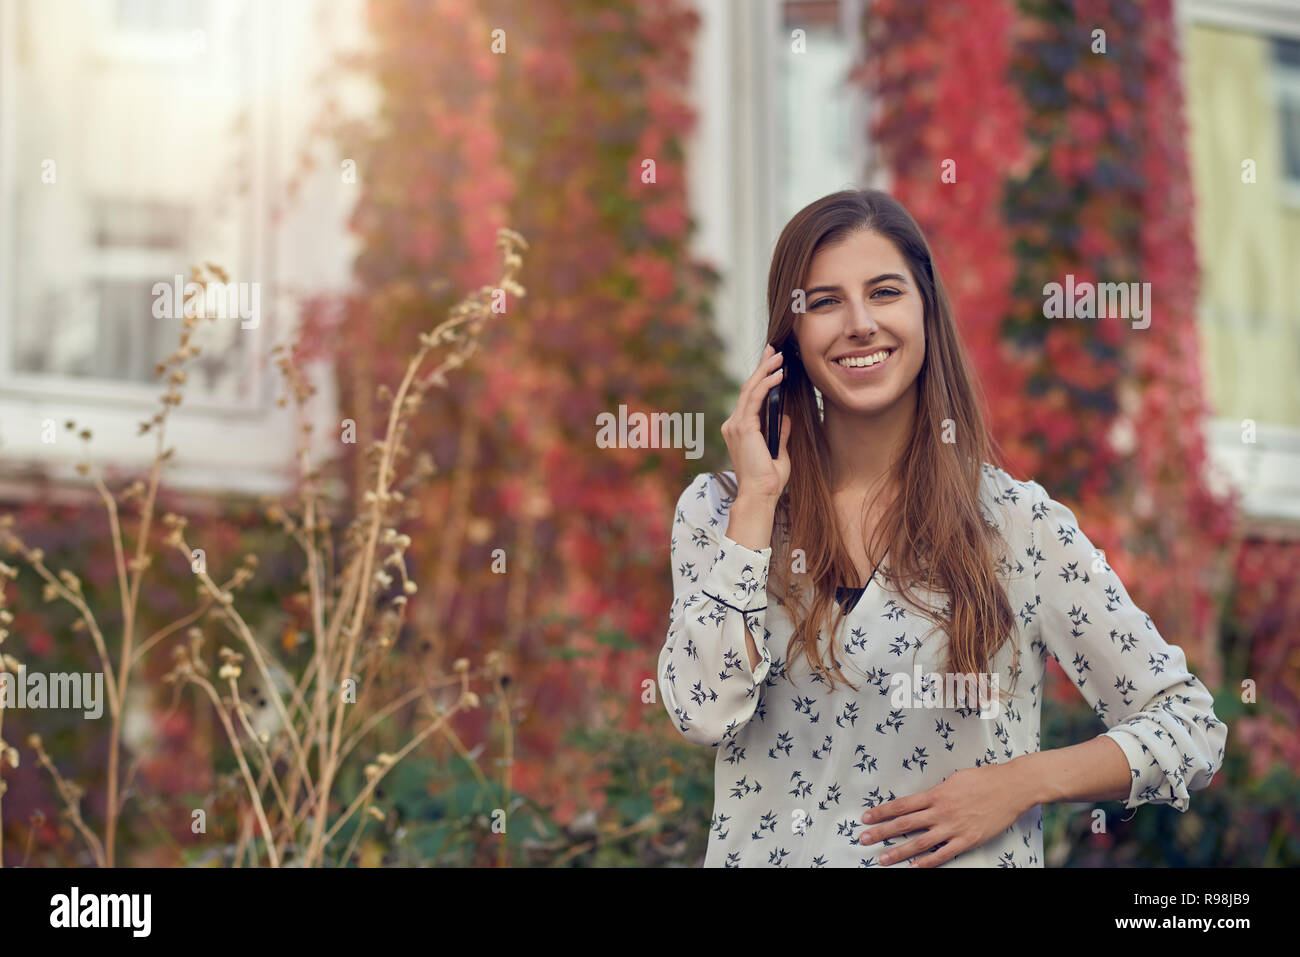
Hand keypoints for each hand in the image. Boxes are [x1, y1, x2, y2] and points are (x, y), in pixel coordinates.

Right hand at [720, 343, 790, 501]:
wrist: (760, 495)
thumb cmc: (768, 480)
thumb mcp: (780, 452)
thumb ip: (780, 434)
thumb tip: (786, 418)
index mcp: (739, 430)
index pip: (749, 398)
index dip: (760, 378)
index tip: (770, 363)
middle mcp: (733, 425)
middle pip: (748, 389)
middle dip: (761, 367)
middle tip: (773, 349)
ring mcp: (736, 425)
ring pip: (750, 390)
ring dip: (765, 371)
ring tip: (778, 357)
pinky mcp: (743, 427)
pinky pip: (755, 400)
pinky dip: (767, 385)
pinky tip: (778, 375)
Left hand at [856, 762, 1032, 866]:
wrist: (1011, 787)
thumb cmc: (983, 779)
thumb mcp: (953, 779)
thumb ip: (936, 791)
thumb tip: (923, 800)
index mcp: (936, 794)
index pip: (901, 805)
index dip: (881, 812)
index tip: (866, 818)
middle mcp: (940, 812)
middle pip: (904, 824)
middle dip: (881, 832)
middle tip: (863, 839)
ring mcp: (953, 828)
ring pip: (919, 843)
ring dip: (898, 852)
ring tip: (882, 858)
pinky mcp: (967, 840)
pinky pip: (943, 854)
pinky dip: (927, 862)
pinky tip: (914, 867)